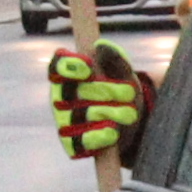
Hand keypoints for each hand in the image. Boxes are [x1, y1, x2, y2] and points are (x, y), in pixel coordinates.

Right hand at [44, 41, 146, 156]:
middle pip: (76, 91)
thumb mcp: (124, 74)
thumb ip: (115, 59)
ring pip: (81, 115)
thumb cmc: (123, 92)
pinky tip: (113, 132)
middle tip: (129, 92)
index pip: (57, 66)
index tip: (90, 67)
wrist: (135, 127)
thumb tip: (101, 46)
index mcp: (68, 77)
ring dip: (110, 112)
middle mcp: (60, 98)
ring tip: (129, 113)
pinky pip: (81, 142)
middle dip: (106, 90)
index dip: (70, 66)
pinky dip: (100, 136)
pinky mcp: (73, 145)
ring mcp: (65, 122)